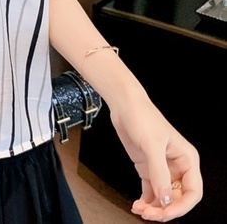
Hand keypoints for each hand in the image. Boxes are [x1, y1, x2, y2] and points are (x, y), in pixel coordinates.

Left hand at [110, 99, 201, 221]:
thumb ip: (159, 172)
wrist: (124, 105)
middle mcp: (177, 166)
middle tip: (149, 214)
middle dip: (165, 209)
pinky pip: (151, 191)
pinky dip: (146, 200)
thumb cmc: (142, 117)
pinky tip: (137, 205)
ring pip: (164, 197)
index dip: (182, 206)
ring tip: (140, 210)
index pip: (193, 192)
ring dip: (154, 207)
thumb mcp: (151, 144)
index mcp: (187, 159)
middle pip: (178, 198)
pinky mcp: (147, 167)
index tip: (166, 212)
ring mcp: (162, 168)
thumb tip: (165, 198)